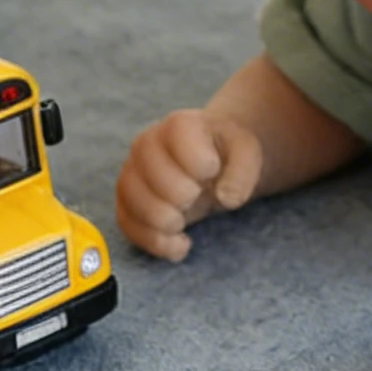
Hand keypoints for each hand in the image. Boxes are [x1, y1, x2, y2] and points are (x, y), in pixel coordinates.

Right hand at [114, 109, 263, 261]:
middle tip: (198, 194)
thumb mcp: (246, 152)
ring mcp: (130, 173)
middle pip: (159, 183)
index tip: (213, 170)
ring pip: (137, 207)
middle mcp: (145, 145)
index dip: (204, 168)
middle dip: (186, 197)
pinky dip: (156, 243)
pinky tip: (180, 245)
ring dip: (168, 223)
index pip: (185, 152)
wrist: (209, 160)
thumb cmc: (225, 152)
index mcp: (179, 125)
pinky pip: (128, 227)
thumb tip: (227, 198)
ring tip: (186, 219)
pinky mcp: (125, 202)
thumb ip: (243, 171)